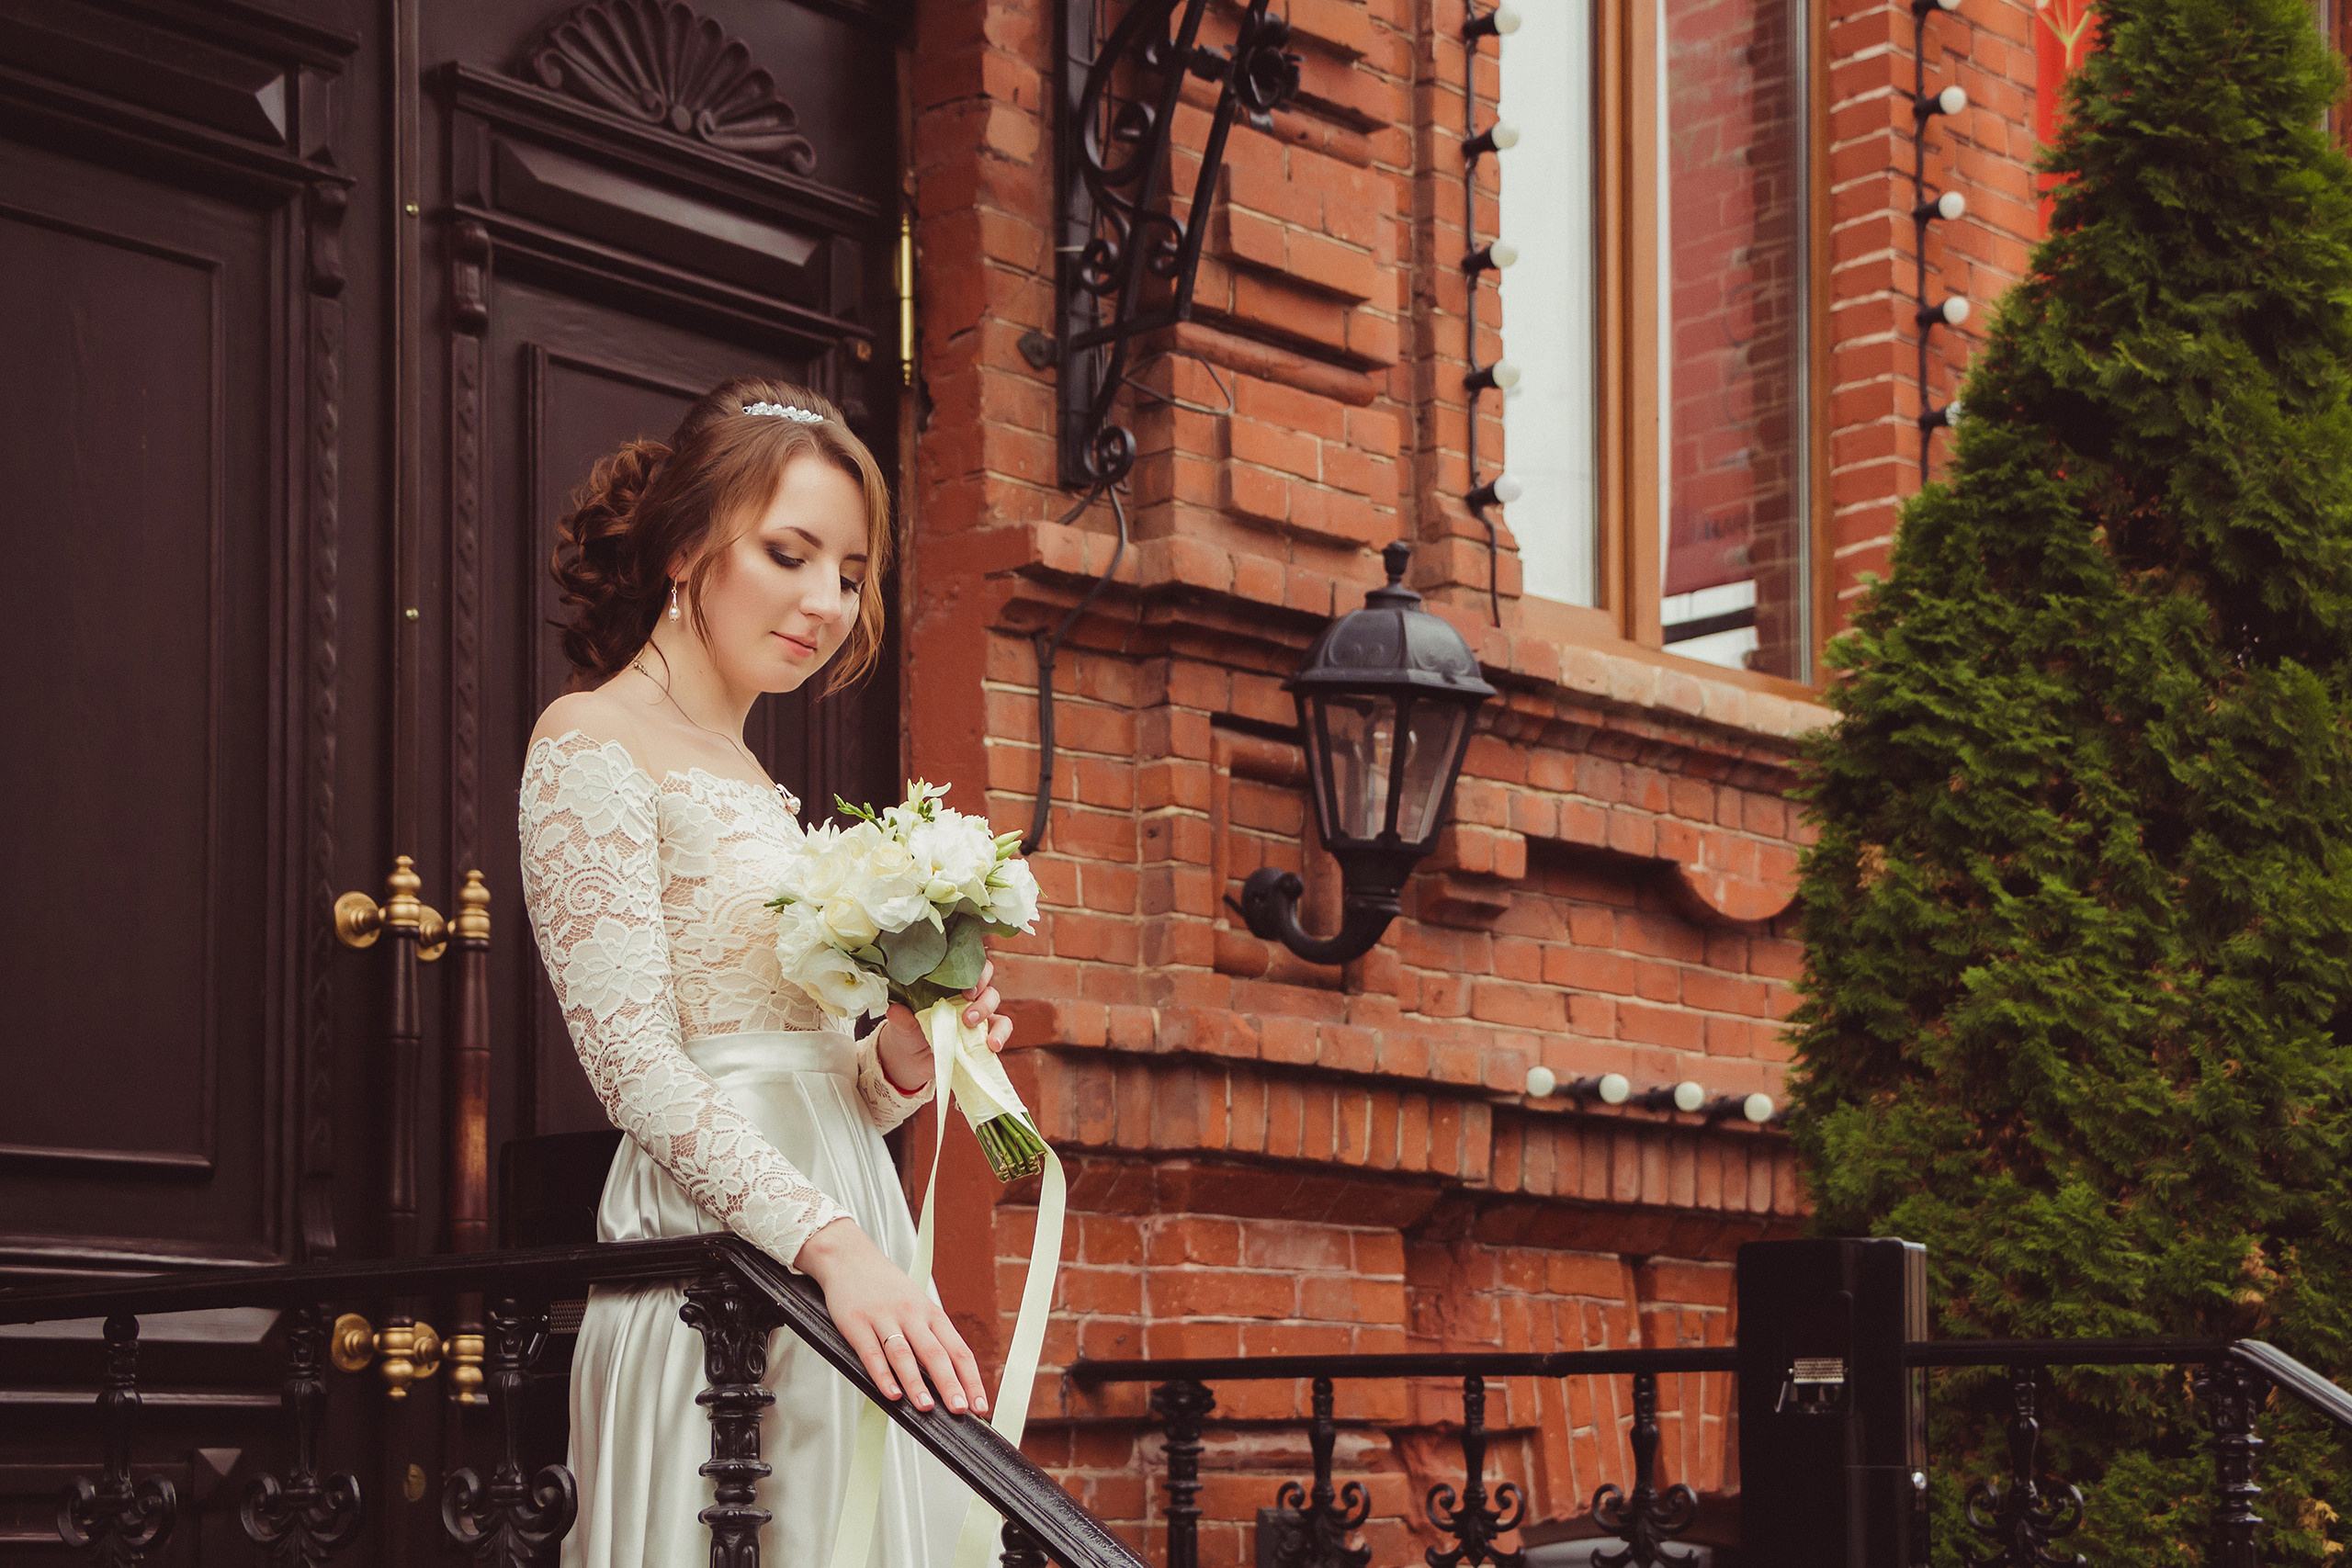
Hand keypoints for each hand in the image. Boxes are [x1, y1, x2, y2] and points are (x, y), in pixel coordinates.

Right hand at [794, 1217, 987, 1414]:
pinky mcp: (857, 1324)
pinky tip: (891, 1392)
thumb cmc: (885, 1287)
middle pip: (935, 1353)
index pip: (958, 1349)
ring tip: (926, 1407)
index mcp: (931, 1313)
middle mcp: (912, 1315)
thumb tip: (947, 1379)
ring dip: (916, 1383)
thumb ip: (930, 1338)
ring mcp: (884, 1319)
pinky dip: (882, 1375)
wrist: (849, 1257)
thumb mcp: (916, 1305)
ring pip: (904, 1354)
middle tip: (960, 1409)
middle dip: (950, 1384)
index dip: (971, 1378)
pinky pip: (871, 1353)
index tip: (979, 1403)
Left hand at [875, 959, 1012, 1091]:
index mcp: (946, 983)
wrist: (912, 1061)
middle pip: (984, 980)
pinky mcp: (984, 1032)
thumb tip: (894, 1010)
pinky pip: (1002, 1027)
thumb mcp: (902, 1027)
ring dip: (987, 1010)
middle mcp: (964, 994)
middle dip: (978, 989)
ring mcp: (977, 1012)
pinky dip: (1001, 1034)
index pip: (966, 965)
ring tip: (972, 1026)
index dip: (971, 969)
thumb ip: (902, 1018)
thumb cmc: (908, 1033)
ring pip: (994, 1000)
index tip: (963, 985)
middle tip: (967, 1003)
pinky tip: (993, 1045)